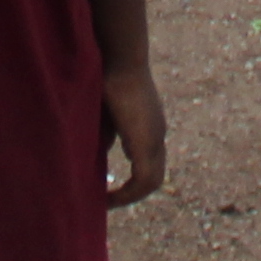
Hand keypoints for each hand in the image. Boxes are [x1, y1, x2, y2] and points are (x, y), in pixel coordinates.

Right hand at [99, 62, 169, 206]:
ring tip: (108, 203)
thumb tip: (103, 156)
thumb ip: (107, 134)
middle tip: (110, 202)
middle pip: (154, 176)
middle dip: (133, 193)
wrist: (118, 57)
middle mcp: (157, 134)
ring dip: (131, 196)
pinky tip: (109, 197)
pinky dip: (129, 192)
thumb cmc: (108, 75)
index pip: (148, 161)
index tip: (111, 190)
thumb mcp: (105, 112)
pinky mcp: (147, 141)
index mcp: (149, 126)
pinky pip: (145, 179)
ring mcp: (156, 137)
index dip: (133, 180)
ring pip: (152, 180)